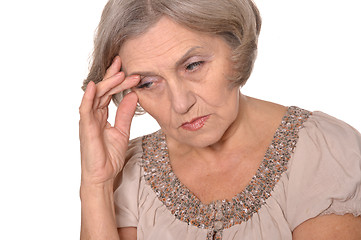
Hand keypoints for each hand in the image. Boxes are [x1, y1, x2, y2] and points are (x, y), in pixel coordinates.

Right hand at [79, 56, 139, 185]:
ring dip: (107, 83)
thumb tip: (133, 96)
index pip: (110, 93)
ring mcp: (88, 120)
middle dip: (114, 76)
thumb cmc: (109, 156)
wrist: (103, 176)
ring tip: (120, 72)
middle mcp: (93, 114)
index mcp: (101, 115)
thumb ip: (125, 114)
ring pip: (96, 96)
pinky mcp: (86, 128)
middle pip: (103, 90)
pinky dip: (89, 97)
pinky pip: (85, 109)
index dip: (118, 81)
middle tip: (124, 64)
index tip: (131, 71)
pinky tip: (95, 86)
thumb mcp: (122, 131)